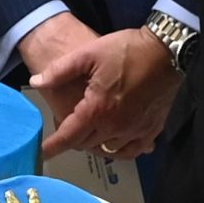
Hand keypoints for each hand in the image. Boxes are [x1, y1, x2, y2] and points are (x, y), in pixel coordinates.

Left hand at [30, 25, 180, 158]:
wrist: (167, 51)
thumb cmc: (127, 49)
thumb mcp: (88, 53)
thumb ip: (60, 70)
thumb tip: (36, 82)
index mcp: (98, 109)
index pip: (69, 136)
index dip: (53, 146)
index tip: (42, 153)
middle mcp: (116, 126)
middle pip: (86, 144)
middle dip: (73, 139)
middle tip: (67, 126)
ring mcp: (136, 130)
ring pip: (106, 150)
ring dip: (94, 144)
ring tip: (88, 131)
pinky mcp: (151, 130)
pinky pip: (131, 151)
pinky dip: (118, 150)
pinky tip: (114, 142)